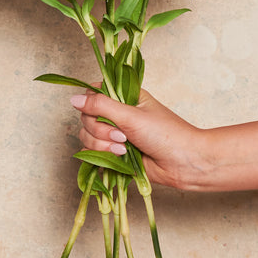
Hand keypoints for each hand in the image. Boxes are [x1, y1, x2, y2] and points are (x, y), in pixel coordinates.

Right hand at [70, 86, 209, 189]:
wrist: (184, 163)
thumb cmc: (165, 134)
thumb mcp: (131, 115)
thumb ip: (101, 106)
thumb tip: (73, 99)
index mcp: (123, 97)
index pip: (93, 94)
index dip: (90, 104)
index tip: (98, 113)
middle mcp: (117, 114)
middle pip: (86, 117)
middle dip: (100, 130)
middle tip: (121, 135)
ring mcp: (116, 134)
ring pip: (88, 136)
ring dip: (102, 144)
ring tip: (124, 148)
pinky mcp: (115, 153)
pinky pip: (95, 153)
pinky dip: (103, 156)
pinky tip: (120, 157)